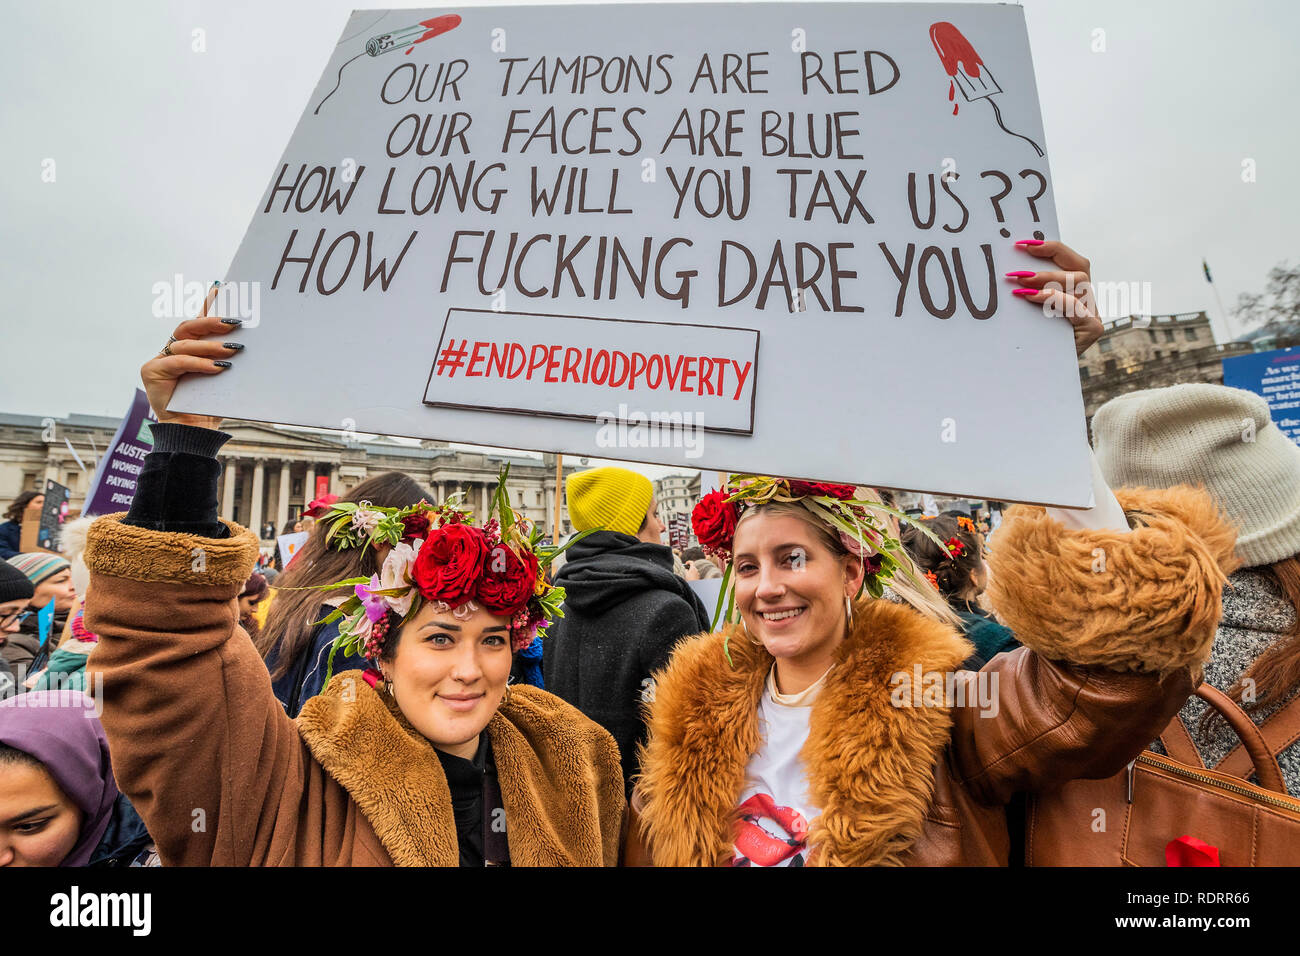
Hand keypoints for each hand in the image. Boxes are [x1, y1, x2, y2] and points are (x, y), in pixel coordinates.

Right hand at [141, 283, 240, 428]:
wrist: (194, 433)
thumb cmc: (211, 406)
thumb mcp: (224, 378)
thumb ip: (227, 358)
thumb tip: (248, 341)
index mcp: (189, 350)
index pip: (199, 322)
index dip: (208, 304)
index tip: (222, 287)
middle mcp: (172, 351)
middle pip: (189, 327)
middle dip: (212, 321)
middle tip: (235, 322)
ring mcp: (160, 360)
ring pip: (185, 343)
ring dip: (211, 346)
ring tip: (234, 349)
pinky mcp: (152, 372)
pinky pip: (178, 362)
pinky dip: (198, 363)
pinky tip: (217, 367)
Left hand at [1006, 240, 1103, 356]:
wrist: (1039, 378)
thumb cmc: (1033, 343)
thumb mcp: (1030, 315)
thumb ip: (1030, 293)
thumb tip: (1009, 271)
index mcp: (1076, 292)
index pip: (1071, 261)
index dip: (1050, 248)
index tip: (1022, 244)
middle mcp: (1088, 301)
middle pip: (1078, 269)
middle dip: (1045, 266)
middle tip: (1016, 271)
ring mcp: (1093, 314)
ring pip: (1079, 284)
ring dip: (1047, 281)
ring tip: (1019, 284)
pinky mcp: (1093, 329)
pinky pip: (1076, 307)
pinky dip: (1054, 298)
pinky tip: (1031, 297)